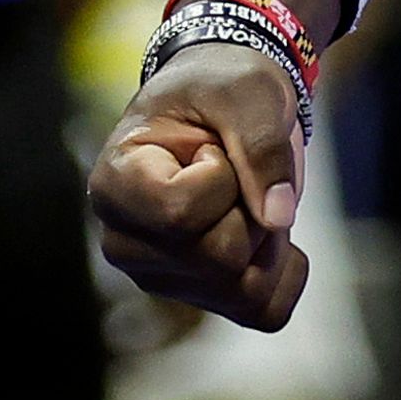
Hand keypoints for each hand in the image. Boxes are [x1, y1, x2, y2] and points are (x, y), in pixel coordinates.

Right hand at [89, 42, 310, 331]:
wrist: (226, 102)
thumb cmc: (223, 87)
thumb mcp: (247, 92)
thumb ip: (261, 146)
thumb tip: (278, 218)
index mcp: (115, 186)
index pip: (180, 213)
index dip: (220, 175)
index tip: (210, 145)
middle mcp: (126, 243)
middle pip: (218, 258)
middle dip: (252, 208)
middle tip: (238, 169)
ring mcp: (162, 276)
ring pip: (243, 290)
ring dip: (270, 239)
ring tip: (249, 195)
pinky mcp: (202, 295)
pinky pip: (266, 312)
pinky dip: (286, 272)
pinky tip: (273, 233)